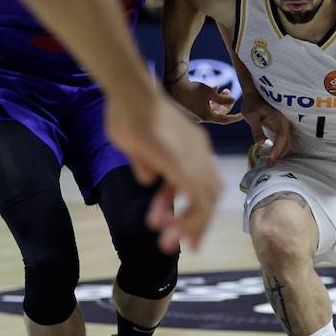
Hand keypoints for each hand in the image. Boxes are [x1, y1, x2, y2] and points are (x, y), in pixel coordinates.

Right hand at [105, 92, 222, 253]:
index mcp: (191, 145)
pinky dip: (188, 220)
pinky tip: (170, 232)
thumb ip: (144, 162)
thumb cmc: (126, 111)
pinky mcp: (184, 167)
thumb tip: (149, 180)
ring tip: (168, 242)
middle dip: (196, 221)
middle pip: (210, 193)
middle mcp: (199, 153)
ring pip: (207, 201)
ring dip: (190, 225)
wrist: (130, 93)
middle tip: (183, 243)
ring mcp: (195, 159)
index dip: (189, 202)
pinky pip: (198, 200)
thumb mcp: (134, 144)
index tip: (170, 219)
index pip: (199, 180)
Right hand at [165, 75, 243, 124]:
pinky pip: (204, 105)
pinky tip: (213, 87)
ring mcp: (195, 113)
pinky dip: (209, 98)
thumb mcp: (210, 93)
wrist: (174, 86)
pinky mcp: (190, 107)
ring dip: (217, 99)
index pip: (224, 120)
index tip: (242, 116)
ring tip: (222, 88)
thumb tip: (234, 100)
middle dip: (225, 103)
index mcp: (207, 116)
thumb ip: (223, 98)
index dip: (234, 117)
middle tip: (228, 92)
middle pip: (218, 112)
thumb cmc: (193, 89)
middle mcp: (201, 117)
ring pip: (211, 107)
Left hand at [240, 87, 291, 165]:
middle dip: (279, 155)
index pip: (281, 137)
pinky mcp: (280, 127)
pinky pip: (282, 139)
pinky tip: (272, 155)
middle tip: (269, 166)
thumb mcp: (251, 115)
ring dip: (279, 153)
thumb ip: (256, 129)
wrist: (254, 92)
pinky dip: (279, 148)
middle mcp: (284, 122)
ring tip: (270, 163)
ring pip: (286, 142)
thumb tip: (261, 143)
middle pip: (286, 142)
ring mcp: (284, 124)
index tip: (270, 161)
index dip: (277, 150)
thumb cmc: (252, 102)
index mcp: (278, 118)